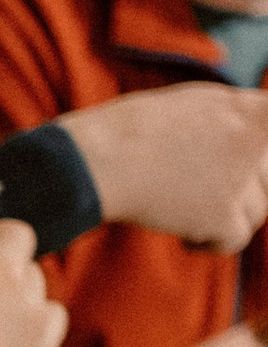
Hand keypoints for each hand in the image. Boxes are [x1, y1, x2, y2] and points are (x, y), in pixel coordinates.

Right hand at [62, 85, 267, 249]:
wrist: (95, 161)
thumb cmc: (129, 131)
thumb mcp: (191, 103)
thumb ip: (233, 115)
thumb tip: (258, 126)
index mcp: (243, 108)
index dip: (263, 156)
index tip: (255, 167)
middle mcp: (250, 138)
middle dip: (246, 187)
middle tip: (204, 188)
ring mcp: (239, 178)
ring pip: (257, 210)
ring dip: (227, 215)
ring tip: (187, 209)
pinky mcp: (222, 215)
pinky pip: (235, 239)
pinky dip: (210, 243)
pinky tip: (186, 236)